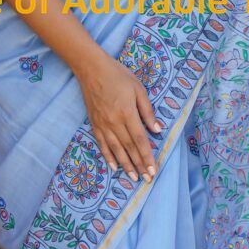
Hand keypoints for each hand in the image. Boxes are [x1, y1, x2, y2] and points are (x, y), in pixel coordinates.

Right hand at [76, 51, 160, 182]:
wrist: (91, 69)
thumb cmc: (118, 75)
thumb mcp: (138, 88)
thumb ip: (147, 111)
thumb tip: (157, 130)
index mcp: (127, 113)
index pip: (140, 140)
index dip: (147, 156)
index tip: (154, 169)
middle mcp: (114, 123)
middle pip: (129, 148)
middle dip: (139, 165)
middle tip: (147, 179)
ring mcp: (103, 125)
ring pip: (116, 150)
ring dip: (126, 165)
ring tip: (134, 177)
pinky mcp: (94, 124)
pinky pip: (102, 144)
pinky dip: (108, 157)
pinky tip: (114, 166)